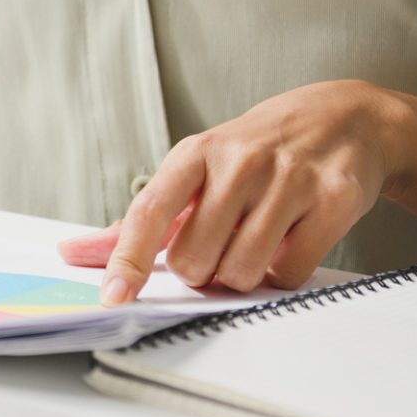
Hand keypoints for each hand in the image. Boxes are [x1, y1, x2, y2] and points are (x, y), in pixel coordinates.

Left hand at [60, 80, 416, 304]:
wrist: (344, 119)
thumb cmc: (254, 154)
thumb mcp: (194, 172)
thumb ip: (140, 220)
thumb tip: (72, 252)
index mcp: (195, 154)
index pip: (150, 213)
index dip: (128, 261)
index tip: (113, 297)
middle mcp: (240, 161)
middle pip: (196, 260)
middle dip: (203, 271)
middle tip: (220, 247)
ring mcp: (289, 178)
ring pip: (243, 272)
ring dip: (243, 276)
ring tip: (254, 243)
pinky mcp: (334, 199)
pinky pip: (290, 273)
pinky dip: (284, 273)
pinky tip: (289, 242)